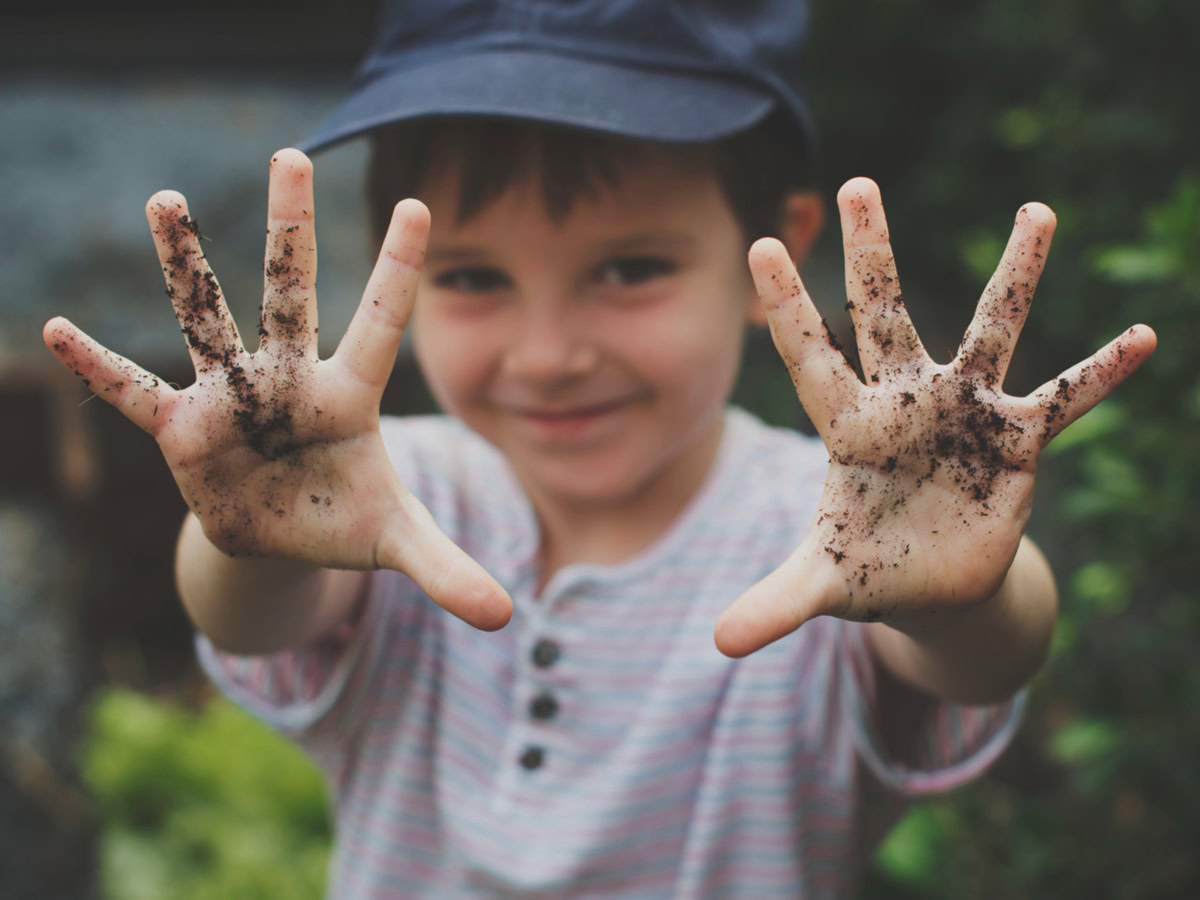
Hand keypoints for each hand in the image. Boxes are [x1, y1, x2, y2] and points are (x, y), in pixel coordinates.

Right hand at [43, 149, 510, 630]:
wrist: (282, 538)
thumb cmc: (345, 520)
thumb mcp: (399, 545)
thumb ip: (448, 571)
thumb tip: (504, 619)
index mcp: (349, 396)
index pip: (380, 323)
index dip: (397, 270)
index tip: (418, 205)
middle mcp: (289, 380)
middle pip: (290, 294)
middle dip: (289, 230)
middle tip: (292, 155)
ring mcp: (232, 398)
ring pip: (207, 320)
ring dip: (186, 266)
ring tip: (165, 199)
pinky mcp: (184, 429)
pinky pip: (136, 394)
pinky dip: (101, 370)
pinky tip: (59, 332)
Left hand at [715, 177, 1154, 656]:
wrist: (929, 581)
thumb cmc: (866, 569)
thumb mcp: (821, 586)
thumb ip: (776, 603)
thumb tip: (719, 645)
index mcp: (849, 429)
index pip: (812, 357)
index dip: (787, 306)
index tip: (761, 241)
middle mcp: (905, 403)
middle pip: (885, 315)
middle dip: (873, 255)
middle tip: (860, 182)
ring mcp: (964, 414)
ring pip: (991, 330)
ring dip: (1016, 274)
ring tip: (1037, 209)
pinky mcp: (1017, 442)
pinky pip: (1065, 399)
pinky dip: (1100, 374)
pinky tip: (1141, 338)